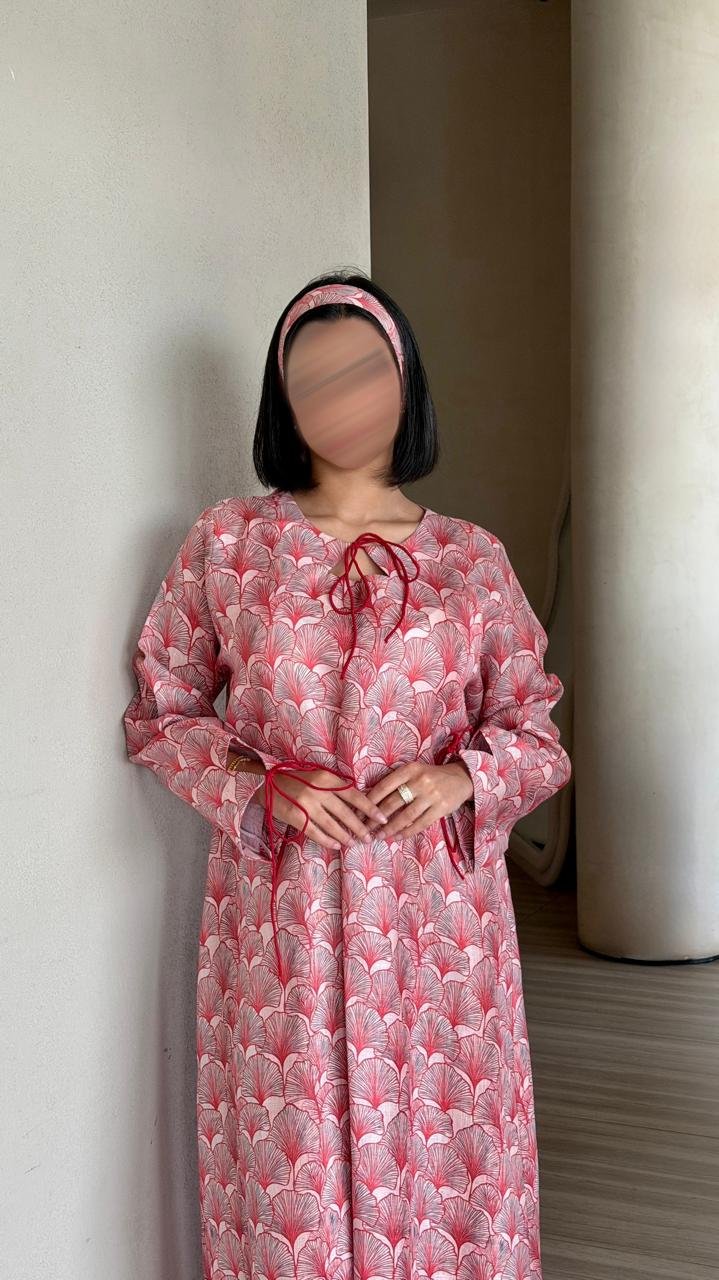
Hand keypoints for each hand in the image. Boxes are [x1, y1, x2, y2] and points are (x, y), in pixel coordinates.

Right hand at [254, 767, 388, 850]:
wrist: (266, 782)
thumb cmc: (296, 779)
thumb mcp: (318, 776)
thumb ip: (335, 787)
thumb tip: (358, 802)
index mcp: (326, 778)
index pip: (354, 794)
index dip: (369, 808)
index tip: (382, 818)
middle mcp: (318, 791)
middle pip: (346, 813)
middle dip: (360, 827)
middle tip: (369, 837)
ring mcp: (307, 805)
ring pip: (333, 825)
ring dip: (346, 836)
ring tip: (354, 843)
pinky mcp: (297, 817)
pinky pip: (316, 832)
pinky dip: (328, 840)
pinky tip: (336, 845)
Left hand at [363, 761, 473, 839]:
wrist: (461, 778)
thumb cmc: (431, 776)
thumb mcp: (414, 772)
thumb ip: (396, 782)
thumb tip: (370, 799)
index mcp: (409, 769)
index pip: (384, 786)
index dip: (370, 801)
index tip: (358, 812)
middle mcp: (420, 781)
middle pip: (392, 802)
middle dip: (376, 818)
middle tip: (365, 829)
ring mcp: (431, 795)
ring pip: (405, 816)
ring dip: (390, 828)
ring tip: (379, 836)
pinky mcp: (441, 808)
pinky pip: (420, 823)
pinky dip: (407, 832)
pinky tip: (397, 837)